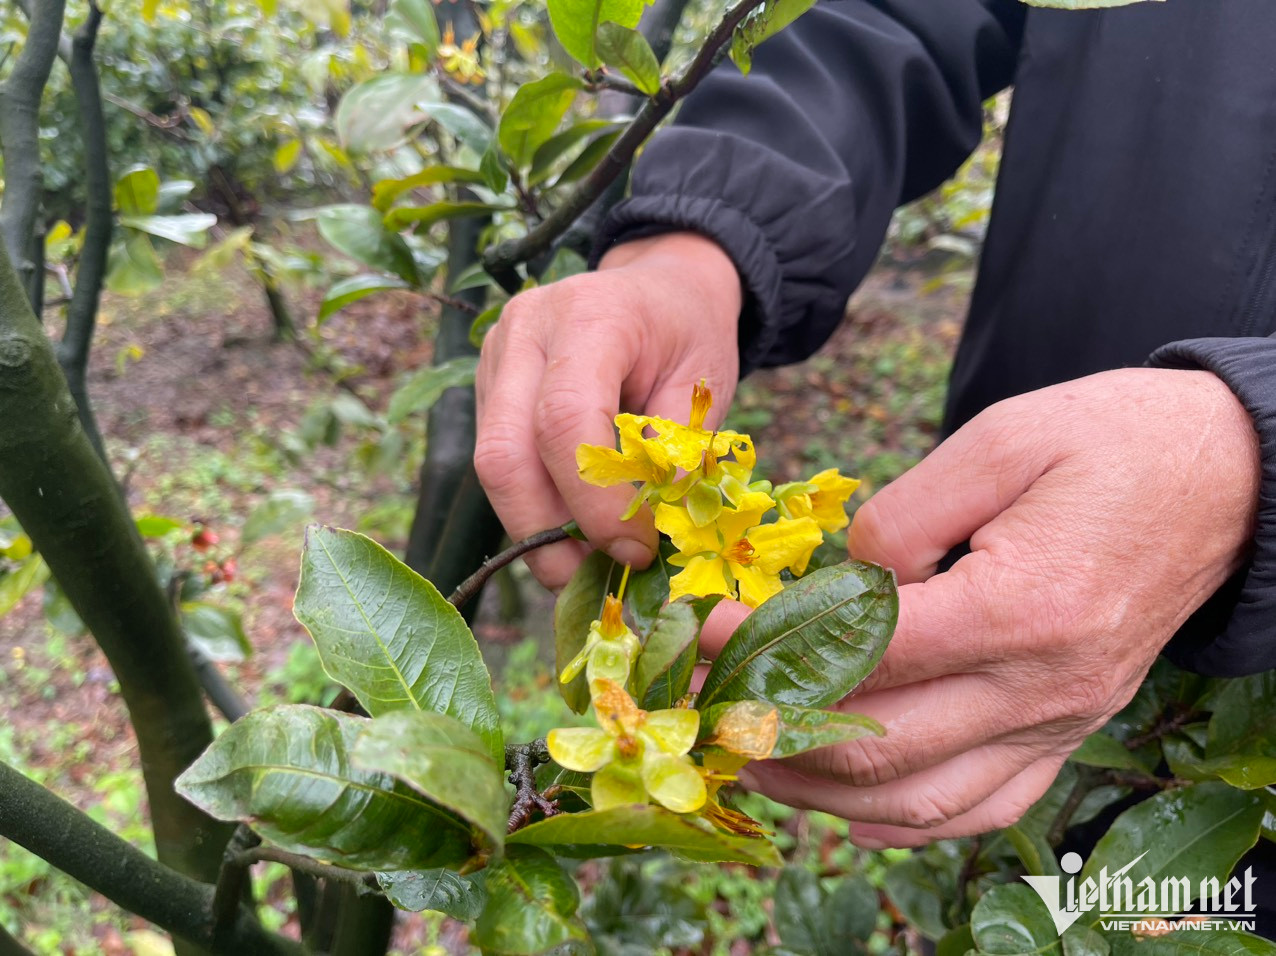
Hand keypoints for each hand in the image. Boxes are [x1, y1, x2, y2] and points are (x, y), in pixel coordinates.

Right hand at [475, 232, 742, 590]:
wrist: (658, 285)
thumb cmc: (686, 331)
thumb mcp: (705, 381)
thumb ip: (676, 451)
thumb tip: (652, 529)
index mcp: (589, 315)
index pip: (566, 421)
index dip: (594, 502)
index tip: (635, 550)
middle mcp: (525, 330)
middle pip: (505, 453)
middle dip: (546, 531)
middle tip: (592, 580)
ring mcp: (496, 357)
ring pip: (493, 465)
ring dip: (535, 527)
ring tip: (585, 563)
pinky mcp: (488, 386)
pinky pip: (500, 460)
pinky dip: (532, 504)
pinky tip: (570, 528)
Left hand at [707, 368, 1260, 846]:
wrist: (1223, 476)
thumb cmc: (1108, 443)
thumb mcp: (997, 439)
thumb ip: (901, 516)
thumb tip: (839, 584)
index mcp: (1023, 606)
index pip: (863, 652)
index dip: (766, 648)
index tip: (702, 633)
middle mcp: (1044, 684)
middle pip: (880, 741)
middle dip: (772, 729)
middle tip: (702, 705)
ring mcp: (1061, 720)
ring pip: (922, 797)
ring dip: (821, 792)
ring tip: (748, 762)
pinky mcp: (1067, 729)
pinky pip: (985, 806)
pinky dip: (908, 824)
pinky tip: (848, 815)